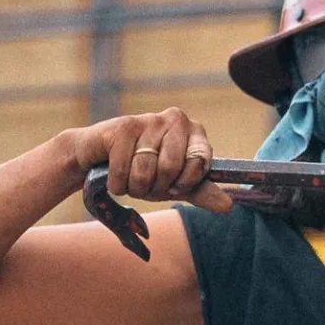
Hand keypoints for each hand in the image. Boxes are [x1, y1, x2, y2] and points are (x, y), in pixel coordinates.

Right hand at [61, 107, 232, 211]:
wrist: (95, 160)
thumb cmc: (142, 172)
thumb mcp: (175, 185)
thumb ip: (201, 192)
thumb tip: (228, 206)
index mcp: (194, 132)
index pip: (200, 163)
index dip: (183, 183)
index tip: (173, 186)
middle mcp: (176, 119)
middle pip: (171, 169)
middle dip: (154, 187)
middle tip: (146, 182)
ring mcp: (149, 119)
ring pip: (145, 172)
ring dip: (134, 186)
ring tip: (129, 177)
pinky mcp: (122, 126)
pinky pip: (123, 170)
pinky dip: (117, 182)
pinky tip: (112, 172)